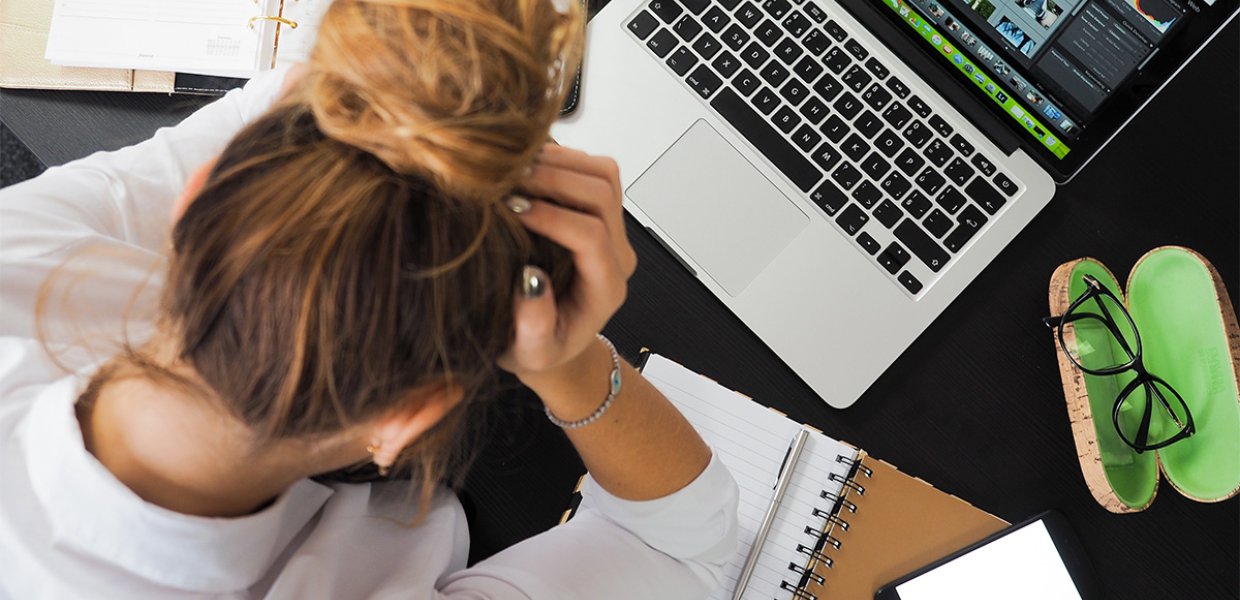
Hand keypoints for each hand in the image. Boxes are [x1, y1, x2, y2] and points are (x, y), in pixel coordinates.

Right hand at [498, 144, 636, 380]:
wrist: (552, 340)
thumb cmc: (538, 348)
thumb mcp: (529, 352)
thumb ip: (534, 326)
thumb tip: (530, 280)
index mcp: (605, 288)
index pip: (591, 236)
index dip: (552, 217)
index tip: (512, 210)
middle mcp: (616, 254)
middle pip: (602, 194)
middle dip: (554, 179)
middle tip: (507, 180)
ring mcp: (612, 229)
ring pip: (603, 174)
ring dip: (559, 162)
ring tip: (514, 168)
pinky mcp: (599, 212)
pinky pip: (592, 169)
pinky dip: (560, 158)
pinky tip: (524, 167)